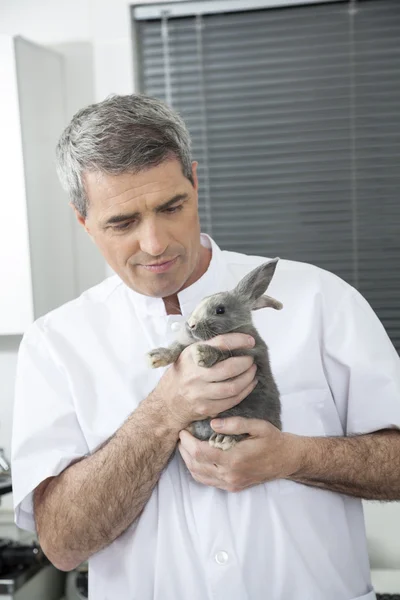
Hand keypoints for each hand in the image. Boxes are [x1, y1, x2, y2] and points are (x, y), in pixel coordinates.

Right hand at [154, 334, 257, 429]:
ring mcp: (200, 393)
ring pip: (233, 386)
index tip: (250, 341)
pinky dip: (245, 391)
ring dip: (248, 378)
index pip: (220, 343)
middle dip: (246, 362)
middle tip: (251, 359)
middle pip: (229, 368)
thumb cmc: (180, 375)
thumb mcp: (187, 356)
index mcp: (191, 356)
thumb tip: (233, 339)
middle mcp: (195, 374)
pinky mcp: (207, 408)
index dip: (238, 341)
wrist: (166, 403)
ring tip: (252, 371)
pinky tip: (249, 384)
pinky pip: (232, 401)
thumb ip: (205, 348)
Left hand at [178, 417, 301, 491]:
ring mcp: (230, 483)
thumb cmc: (273, 440)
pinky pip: (207, 481)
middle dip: (184, 450)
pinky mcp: (232, 487)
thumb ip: (235, 424)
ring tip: (185, 446)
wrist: (287, 459)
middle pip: (195, 465)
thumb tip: (212, 423)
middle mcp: (230, 475)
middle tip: (181, 435)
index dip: (187, 441)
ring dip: (188, 461)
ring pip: (198, 476)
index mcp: (234, 459)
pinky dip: (196, 470)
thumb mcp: (257, 426)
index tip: (183, 430)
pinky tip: (196, 459)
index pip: (200, 453)